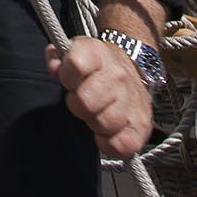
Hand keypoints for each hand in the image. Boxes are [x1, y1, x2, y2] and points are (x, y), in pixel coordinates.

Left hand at [46, 37, 153, 158]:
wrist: (132, 69)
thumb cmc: (96, 66)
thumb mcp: (74, 51)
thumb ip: (56, 56)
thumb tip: (54, 69)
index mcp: (97, 53)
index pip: (76, 64)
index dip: (67, 77)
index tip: (70, 81)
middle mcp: (117, 75)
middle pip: (85, 102)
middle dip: (78, 105)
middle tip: (82, 100)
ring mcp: (131, 100)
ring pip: (103, 123)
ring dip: (95, 123)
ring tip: (97, 113)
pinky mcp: (142, 124)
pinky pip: (121, 145)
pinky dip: (110, 144)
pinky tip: (106, 132)